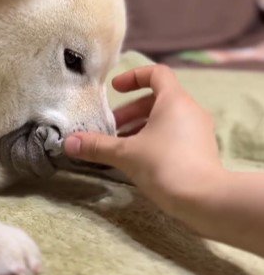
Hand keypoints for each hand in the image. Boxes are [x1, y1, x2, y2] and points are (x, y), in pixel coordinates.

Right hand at [65, 65, 222, 225]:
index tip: (115, 90)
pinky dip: (155, 140)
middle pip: (157, 99)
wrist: (205, 200)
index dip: (133, 77)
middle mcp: (190, 110)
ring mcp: (199, 131)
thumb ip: (98, 146)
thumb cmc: (166, 166)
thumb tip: (69, 143)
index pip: (156, 74)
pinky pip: (175, 135)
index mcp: (174, 100)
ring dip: (141, 128)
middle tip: (111, 128)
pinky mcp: (202, 150)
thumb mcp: (126, 154)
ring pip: (166, 119)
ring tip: (121, 147)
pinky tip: (139, 161)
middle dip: (130, 111)